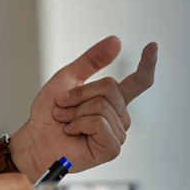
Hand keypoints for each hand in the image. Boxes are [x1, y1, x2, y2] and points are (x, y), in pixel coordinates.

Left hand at [10, 36, 156, 179]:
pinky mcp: (111, 149)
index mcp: (113, 99)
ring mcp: (117, 133)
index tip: (153, 46)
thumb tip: (116, 41)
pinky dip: (79, 124)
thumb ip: (92, 59)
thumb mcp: (68, 78)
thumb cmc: (49, 113)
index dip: (148, 64)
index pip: (139, 81)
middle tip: (63, 105)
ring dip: (76, 111)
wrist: (36, 138)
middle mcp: (119, 115)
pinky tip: (72, 131)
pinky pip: (99, 123)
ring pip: (103, 105)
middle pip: (111, 87)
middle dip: (80, 94)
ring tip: (66, 121)